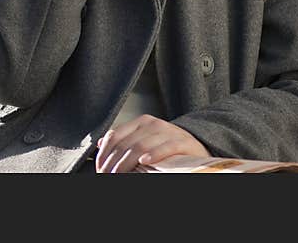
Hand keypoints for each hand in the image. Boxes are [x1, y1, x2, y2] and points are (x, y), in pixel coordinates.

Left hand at [94, 114, 209, 172]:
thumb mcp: (144, 139)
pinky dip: (154, 154)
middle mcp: (152, 124)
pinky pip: (166, 147)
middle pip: (126, 143)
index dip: (105, 153)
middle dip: (114, 162)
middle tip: (108, 175)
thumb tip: (100, 143)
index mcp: (140, 122)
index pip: (115, 135)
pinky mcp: (182, 142)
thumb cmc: (166, 145)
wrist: (196, 145)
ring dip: (127, 163)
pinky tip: (145, 162)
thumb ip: (124, 139)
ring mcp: (167, 131)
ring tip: (120, 175)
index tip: (100, 168)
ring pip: (141, 145)